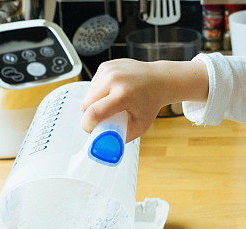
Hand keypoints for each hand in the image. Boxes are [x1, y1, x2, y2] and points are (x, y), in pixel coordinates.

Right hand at [81, 59, 208, 141]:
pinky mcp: (106, 65)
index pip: (94, 112)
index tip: (91, 130)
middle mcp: (114, 79)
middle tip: (101, 120)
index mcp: (123, 95)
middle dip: (89, 115)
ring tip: (110, 105)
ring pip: (87, 94)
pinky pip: (93, 84)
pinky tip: (111, 93)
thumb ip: (121, 137)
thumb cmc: (150, 104)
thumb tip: (103, 146)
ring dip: (93, 103)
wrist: (159, 80)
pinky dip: (98, 92)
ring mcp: (109, 70)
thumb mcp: (140, 126)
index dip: (87, 125)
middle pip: (86, 104)